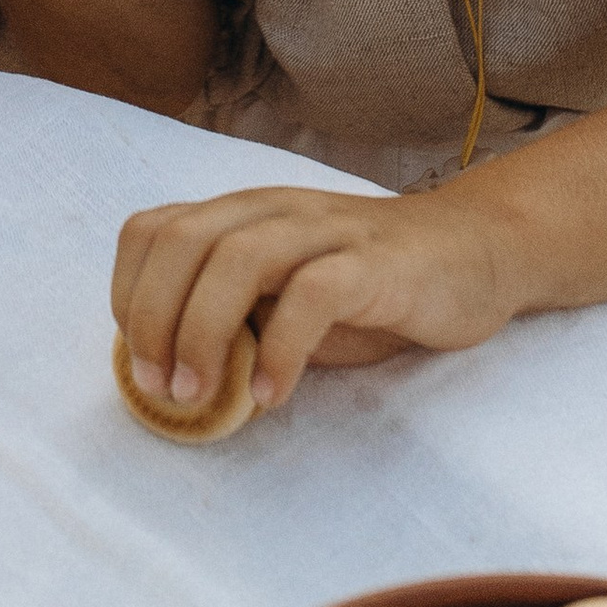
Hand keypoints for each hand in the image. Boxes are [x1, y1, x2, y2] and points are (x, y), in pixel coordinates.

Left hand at [112, 180, 522, 416]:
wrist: (476, 253)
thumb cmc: (371, 287)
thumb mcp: (285, 298)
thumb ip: (233, 319)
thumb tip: (166, 374)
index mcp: (243, 214)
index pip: (153, 230)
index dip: (129, 294)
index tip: (140, 360)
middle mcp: (274, 210)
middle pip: (181, 242)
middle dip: (153, 320)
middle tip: (162, 391)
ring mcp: (325, 231)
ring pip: (236, 258)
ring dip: (202, 334)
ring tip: (202, 397)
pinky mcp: (375, 263)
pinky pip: (313, 295)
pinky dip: (281, 350)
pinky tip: (273, 394)